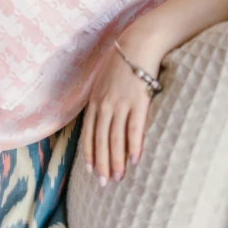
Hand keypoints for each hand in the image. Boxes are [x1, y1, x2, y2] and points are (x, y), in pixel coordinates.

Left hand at [81, 34, 162, 185]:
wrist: (137, 44)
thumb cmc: (121, 63)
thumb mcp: (103, 81)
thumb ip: (100, 100)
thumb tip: (99, 119)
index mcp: (95, 100)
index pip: (89, 133)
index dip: (90, 153)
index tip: (91, 171)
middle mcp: (105, 104)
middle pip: (101, 140)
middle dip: (102, 163)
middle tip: (104, 183)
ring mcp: (121, 104)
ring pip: (116, 139)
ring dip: (117, 160)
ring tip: (118, 177)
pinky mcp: (138, 102)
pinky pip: (134, 129)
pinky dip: (133, 146)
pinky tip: (134, 160)